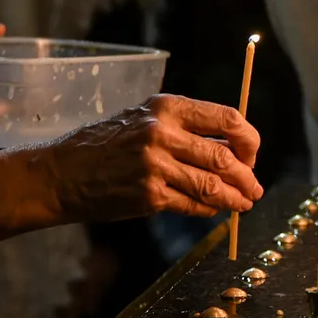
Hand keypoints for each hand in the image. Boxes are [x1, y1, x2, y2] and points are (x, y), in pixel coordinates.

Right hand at [43, 94, 262, 221]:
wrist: (63, 172)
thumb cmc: (108, 143)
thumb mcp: (146, 118)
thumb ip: (186, 128)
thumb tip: (232, 148)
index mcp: (168, 107)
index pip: (227, 118)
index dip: (248, 139)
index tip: (252, 153)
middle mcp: (164, 133)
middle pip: (224, 157)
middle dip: (247, 176)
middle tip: (255, 187)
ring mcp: (156, 166)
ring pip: (211, 185)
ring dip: (234, 198)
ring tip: (244, 203)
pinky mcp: (148, 196)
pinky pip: (191, 204)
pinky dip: (208, 209)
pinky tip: (215, 210)